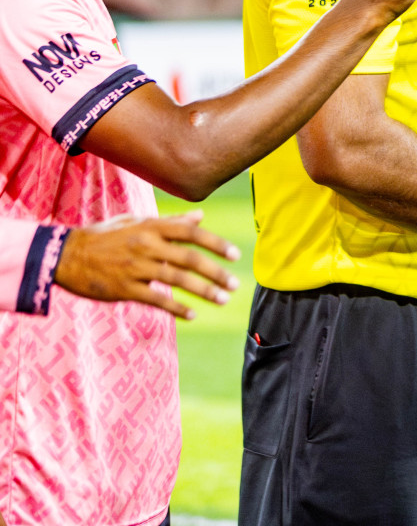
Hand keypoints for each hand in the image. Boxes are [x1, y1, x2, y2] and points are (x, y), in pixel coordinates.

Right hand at [52, 210, 239, 319]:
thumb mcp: (136, 221)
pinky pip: (156, 299)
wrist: (65, 255)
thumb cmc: (105, 236)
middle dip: (216, 273)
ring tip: (223, 300)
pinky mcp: (124, 289)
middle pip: (190, 259)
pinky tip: (192, 314)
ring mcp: (135, 268)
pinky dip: (176, 307)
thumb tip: (201, 217)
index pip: (192, 233)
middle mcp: (146, 245)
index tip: (236, 255)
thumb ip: (170, 222)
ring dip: (203, 291)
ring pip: (177, 280)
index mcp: (151, 227)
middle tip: (235, 284)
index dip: (216, 244)